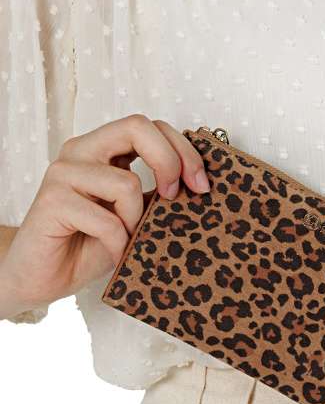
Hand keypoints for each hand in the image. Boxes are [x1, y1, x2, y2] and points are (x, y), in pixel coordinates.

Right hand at [0, 115, 209, 317]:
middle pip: (137, 127)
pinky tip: (114, 253)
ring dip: (137, 220)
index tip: (201, 185)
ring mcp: (64, 173)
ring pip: (125, 182)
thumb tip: (201, 184)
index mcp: (103, 149)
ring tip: (128, 238)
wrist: (45, 276)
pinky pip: (107, 220)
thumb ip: (158, 192)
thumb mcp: (137, 214)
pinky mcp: (52, 201)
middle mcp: (81, 151)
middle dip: (171, 161)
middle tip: (177, 197)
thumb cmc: (92, 243)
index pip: (150, 126)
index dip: (183, 150)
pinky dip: (119, 243)